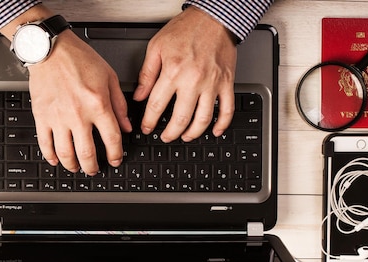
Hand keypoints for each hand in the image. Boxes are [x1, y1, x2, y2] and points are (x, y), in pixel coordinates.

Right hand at [28, 31, 131, 174]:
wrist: (51, 49)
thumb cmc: (79, 59)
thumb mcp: (109, 77)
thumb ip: (119, 104)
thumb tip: (126, 126)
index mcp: (98, 105)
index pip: (111, 139)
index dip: (116, 154)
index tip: (115, 160)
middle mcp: (78, 115)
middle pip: (87, 153)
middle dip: (93, 167)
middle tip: (94, 170)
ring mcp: (58, 118)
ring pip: (66, 153)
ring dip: (73, 165)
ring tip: (77, 168)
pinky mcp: (42, 117)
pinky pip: (45, 143)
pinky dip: (51, 156)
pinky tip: (55, 159)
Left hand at [133, 6, 237, 141]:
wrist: (214, 18)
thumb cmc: (186, 29)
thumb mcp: (157, 48)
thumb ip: (147, 74)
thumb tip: (140, 96)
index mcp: (173, 72)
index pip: (156, 106)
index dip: (149, 122)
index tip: (147, 128)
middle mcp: (193, 80)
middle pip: (180, 119)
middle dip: (170, 134)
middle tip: (165, 137)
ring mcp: (212, 83)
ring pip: (203, 119)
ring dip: (193, 134)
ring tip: (185, 137)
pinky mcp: (226, 82)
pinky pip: (227, 109)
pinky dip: (222, 124)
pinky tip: (215, 131)